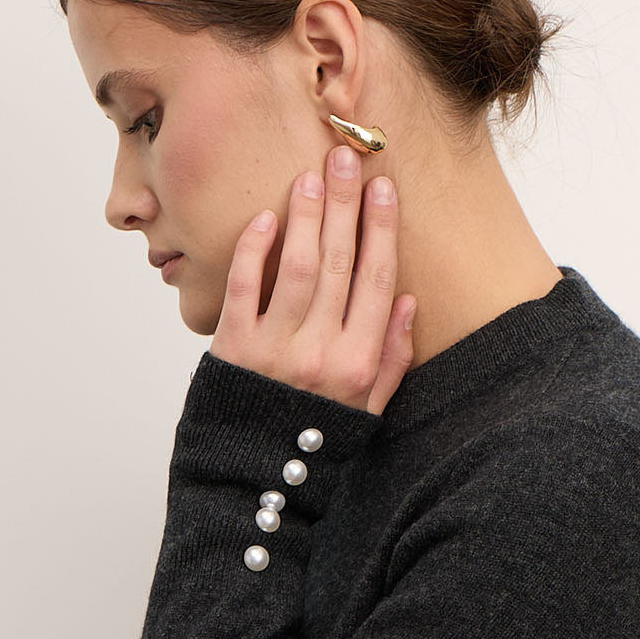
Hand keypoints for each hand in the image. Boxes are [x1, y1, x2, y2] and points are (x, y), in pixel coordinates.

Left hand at [210, 142, 416, 416]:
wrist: (253, 480)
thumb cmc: (314, 441)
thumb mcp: (367, 410)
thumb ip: (390, 358)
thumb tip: (407, 301)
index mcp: (359, 364)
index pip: (377, 281)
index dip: (381, 229)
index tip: (384, 188)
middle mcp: (321, 353)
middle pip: (339, 263)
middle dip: (345, 205)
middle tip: (345, 158)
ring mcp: (275, 350)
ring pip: (297, 267)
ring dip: (306, 216)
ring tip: (311, 176)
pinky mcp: (232, 349)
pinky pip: (244, 288)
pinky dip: (255, 250)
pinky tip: (266, 218)